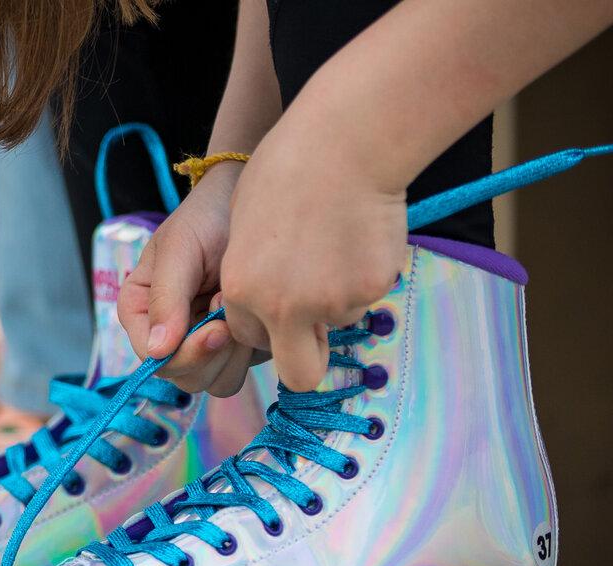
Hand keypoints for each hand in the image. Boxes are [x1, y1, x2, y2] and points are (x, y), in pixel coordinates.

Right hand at [117, 162, 265, 396]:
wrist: (250, 202)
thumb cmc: (208, 217)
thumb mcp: (179, 249)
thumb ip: (166, 299)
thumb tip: (156, 351)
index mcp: (140, 312)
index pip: (153, 359)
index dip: (183, 354)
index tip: (216, 329)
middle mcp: (167, 333)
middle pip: (184, 377)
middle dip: (213, 352)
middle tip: (231, 310)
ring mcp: (203, 341)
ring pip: (215, 380)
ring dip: (235, 354)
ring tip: (240, 307)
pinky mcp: (237, 344)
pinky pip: (245, 368)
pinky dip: (255, 348)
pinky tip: (256, 311)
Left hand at [217, 127, 409, 389]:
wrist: (342, 143)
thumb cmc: (288, 170)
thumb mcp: (246, 227)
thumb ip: (251, 274)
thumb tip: (263, 307)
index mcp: (243, 290)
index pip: (249, 337)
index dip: (265, 323)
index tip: (278, 301)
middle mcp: (282, 308)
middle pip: (299, 374)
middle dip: (306, 357)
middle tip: (316, 324)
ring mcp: (329, 303)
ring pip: (338, 324)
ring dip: (337, 298)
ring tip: (336, 242)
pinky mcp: (370, 289)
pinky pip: (366, 298)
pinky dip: (364, 277)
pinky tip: (359, 235)